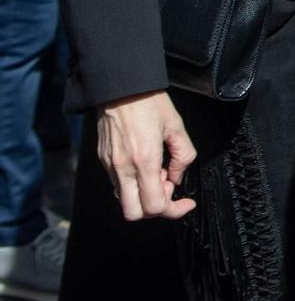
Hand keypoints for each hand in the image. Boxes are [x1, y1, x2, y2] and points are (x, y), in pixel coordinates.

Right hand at [97, 91, 196, 220]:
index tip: (185, 204)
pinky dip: (133, 185)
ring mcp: (109, 166)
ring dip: (143, 195)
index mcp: (144, 160)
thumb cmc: (149, 102)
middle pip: (134, 213)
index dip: (173, 211)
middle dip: (155, 208)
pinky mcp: (103, 160)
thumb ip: (183, 156)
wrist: (120, 87)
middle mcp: (123, 168)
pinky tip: (145, 166)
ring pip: (124, 200)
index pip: (154, 206)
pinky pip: (117, 185)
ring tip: (158, 172)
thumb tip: (177, 177)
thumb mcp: (177, 127)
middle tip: (168, 186)